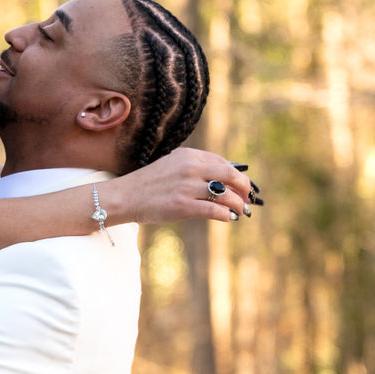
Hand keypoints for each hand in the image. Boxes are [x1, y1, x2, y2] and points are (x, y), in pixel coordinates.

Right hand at [118, 147, 259, 224]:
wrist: (125, 196)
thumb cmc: (149, 184)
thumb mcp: (172, 165)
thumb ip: (195, 167)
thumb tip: (223, 178)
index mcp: (188, 155)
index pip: (222, 162)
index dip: (238, 175)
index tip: (243, 185)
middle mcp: (190, 168)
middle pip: (230, 174)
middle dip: (244, 188)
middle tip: (249, 198)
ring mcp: (187, 187)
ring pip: (226, 194)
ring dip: (238, 204)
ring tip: (241, 211)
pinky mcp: (183, 206)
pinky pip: (215, 210)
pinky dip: (227, 215)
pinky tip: (229, 218)